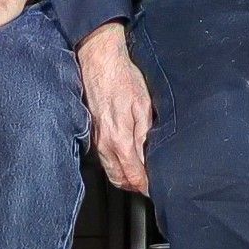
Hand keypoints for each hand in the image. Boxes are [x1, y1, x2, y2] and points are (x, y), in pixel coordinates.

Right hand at [77, 23, 154, 193]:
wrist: (99, 60)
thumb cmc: (121, 78)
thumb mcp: (143, 105)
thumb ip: (145, 135)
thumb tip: (150, 158)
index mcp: (119, 140)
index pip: (133, 175)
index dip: (146, 185)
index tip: (156, 188)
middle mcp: (104, 144)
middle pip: (119, 179)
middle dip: (135, 186)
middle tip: (150, 184)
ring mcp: (95, 139)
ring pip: (110, 170)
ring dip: (124, 177)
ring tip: (140, 174)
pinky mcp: (92, 132)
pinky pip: (103, 157)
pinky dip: (115, 164)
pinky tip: (125, 158)